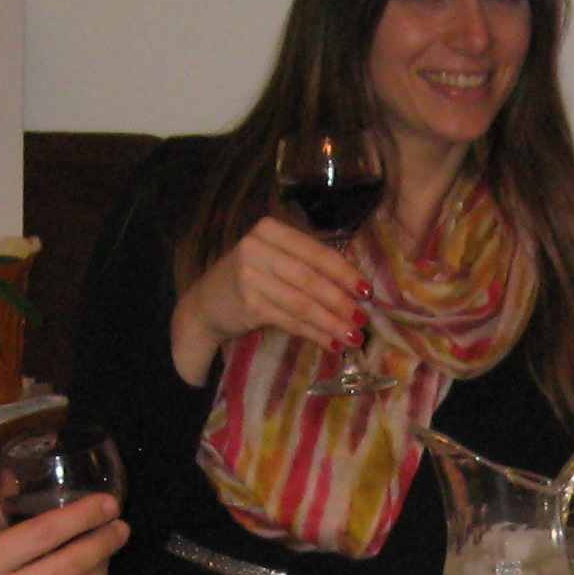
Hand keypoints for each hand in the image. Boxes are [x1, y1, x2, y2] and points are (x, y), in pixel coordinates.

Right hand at [171, 214, 368, 382]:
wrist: (206, 304)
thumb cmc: (250, 279)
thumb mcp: (274, 259)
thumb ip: (307, 264)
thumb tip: (356, 289)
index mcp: (271, 230)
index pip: (317, 252)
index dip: (345, 272)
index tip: (368, 291)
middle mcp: (257, 248)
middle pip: (312, 279)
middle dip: (342, 302)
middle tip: (363, 320)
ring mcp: (250, 277)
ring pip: (303, 303)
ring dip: (332, 323)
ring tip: (353, 338)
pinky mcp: (248, 305)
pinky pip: (291, 321)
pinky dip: (315, 334)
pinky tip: (331, 343)